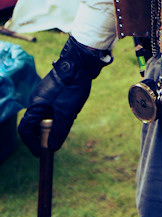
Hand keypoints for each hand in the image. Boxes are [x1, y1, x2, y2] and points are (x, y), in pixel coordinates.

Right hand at [18, 36, 110, 156]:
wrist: (80, 63)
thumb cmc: (71, 87)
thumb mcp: (66, 113)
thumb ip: (59, 132)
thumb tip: (52, 147)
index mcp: (35, 106)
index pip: (26, 130)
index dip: (31, 143)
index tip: (41, 152)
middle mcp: (36, 99)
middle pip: (37, 123)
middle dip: (49, 131)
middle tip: (61, 134)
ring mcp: (44, 93)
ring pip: (47, 115)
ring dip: (58, 120)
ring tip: (71, 115)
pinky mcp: (53, 89)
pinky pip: (54, 106)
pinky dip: (62, 111)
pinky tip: (73, 105)